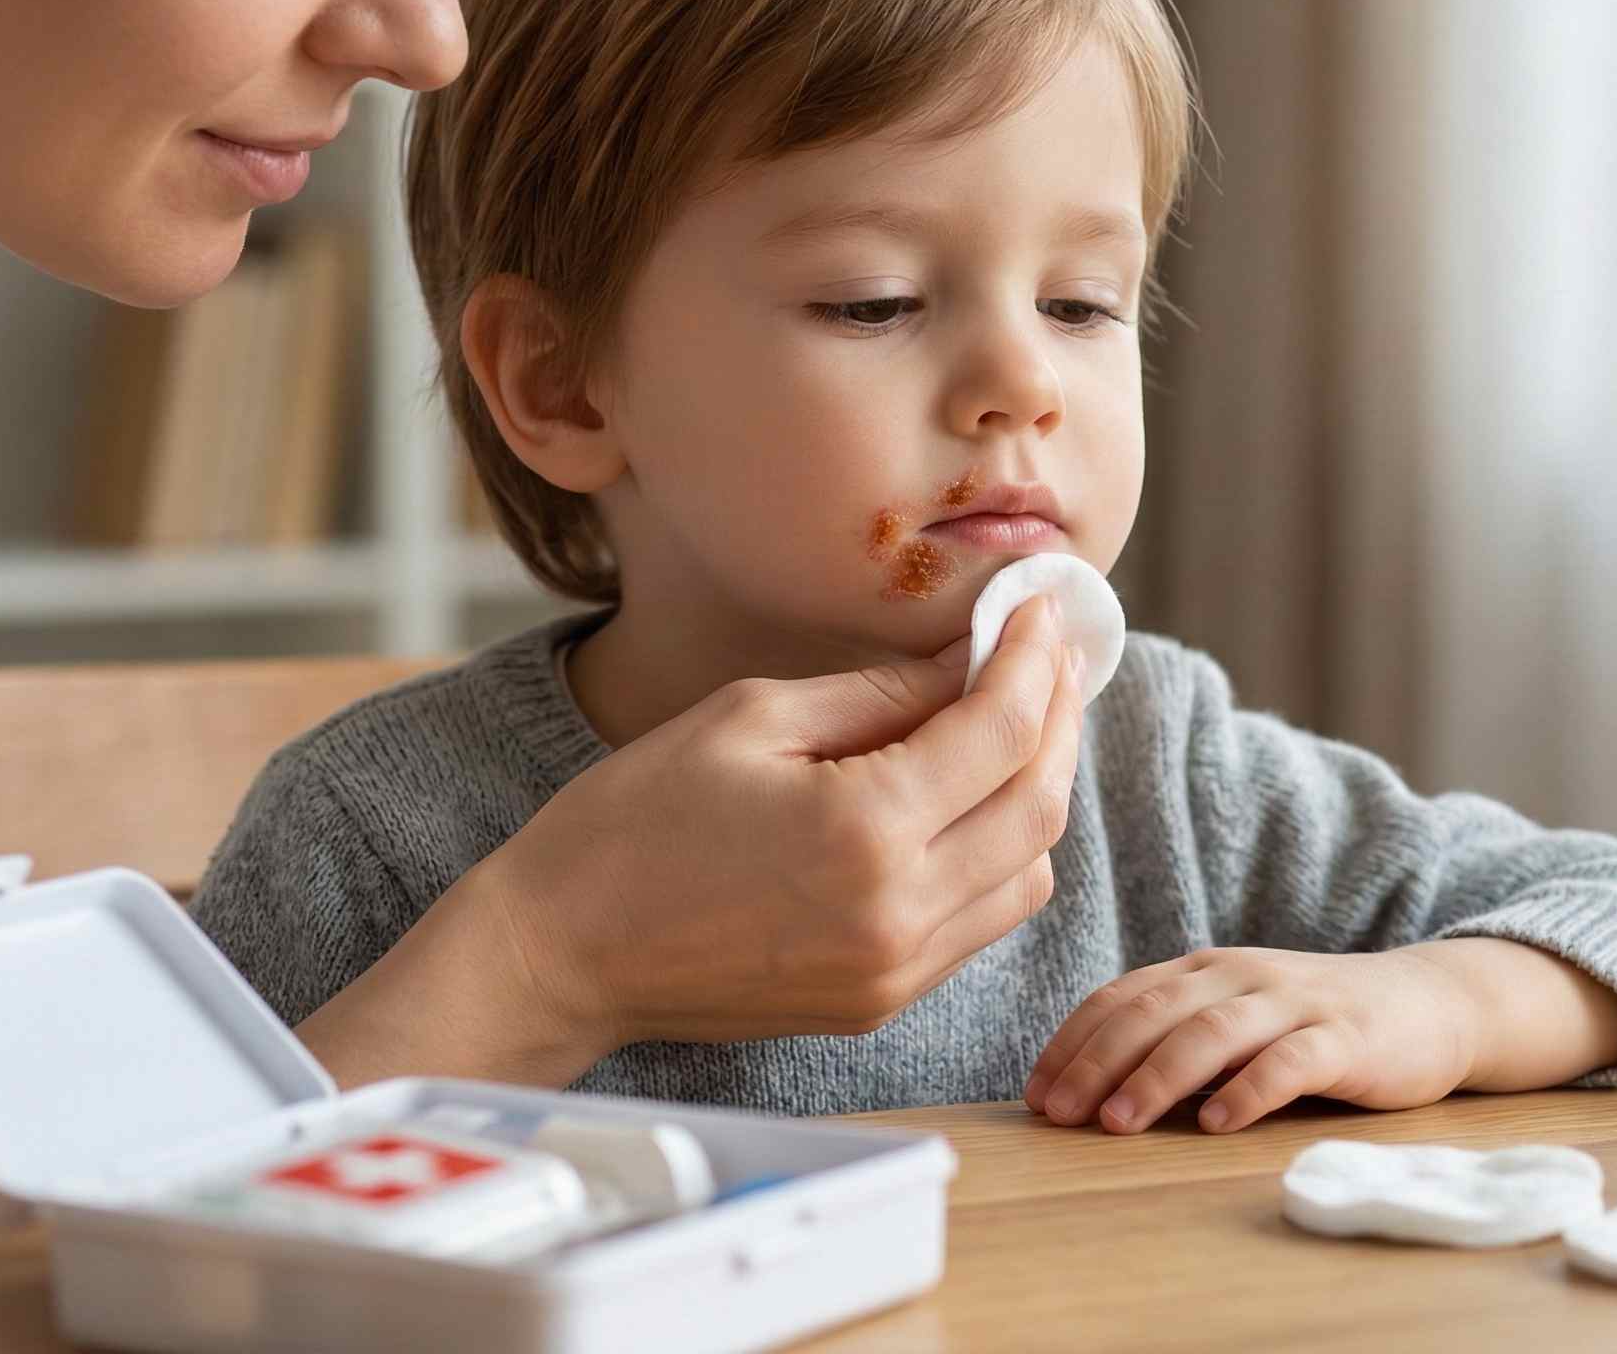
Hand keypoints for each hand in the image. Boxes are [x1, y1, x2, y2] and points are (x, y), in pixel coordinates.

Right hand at [465, 593, 1085, 1072]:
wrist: (562, 954)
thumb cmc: (635, 819)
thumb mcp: (751, 717)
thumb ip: (878, 692)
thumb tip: (971, 658)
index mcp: (865, 828)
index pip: (1002, 732)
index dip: (1032, 661)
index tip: (1036, 612)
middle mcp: (900, 910)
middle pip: (1039, 806)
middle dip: (1054, 720)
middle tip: (1045, 658)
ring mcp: (896, 970)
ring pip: (1030, 873)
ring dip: (1036, 793)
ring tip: (1013, 725)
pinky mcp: (883, 1003)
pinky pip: (982, 922)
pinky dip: (999, 856)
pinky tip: (968, 802)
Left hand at [1022, 945, 1481, 1134]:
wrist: (1428, 1006)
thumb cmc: (1315, 1025)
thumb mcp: (1238, 1019)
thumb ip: (1178, 1038)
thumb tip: (1092, 1091)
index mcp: (1207, 970)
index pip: (1123, 997)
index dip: (1074, 1043)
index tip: (1037, 1094)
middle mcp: (1242, 977)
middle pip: (1155, 1011)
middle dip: (1098, 1062)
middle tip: (1059, 1114)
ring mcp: (1295, 1004)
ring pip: (1213, 1032)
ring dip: (1158, 1077)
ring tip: (1118, 1124)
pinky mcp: (1345, 1039)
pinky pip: (1289, 1061)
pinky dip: (1248, 1089)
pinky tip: (1216, 1123)